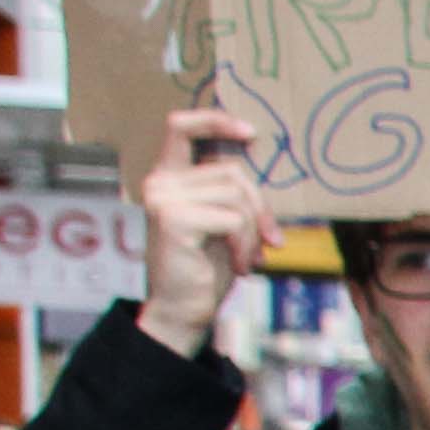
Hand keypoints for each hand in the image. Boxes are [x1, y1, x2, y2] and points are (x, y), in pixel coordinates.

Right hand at [137, 109, 273, 353]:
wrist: (183, 308)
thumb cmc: (208, 264)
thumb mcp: (224, 219)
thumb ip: (231, 188)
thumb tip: (255, 147)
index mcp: (169, 176)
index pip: (181, 126)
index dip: (216, 121)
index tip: (251, 133)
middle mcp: (159, 181)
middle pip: (231, 170)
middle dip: (259, 206)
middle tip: (270, 240)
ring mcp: (161, 197)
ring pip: (236, 194)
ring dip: (253, 230)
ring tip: (249, 256)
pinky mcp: (172, 218)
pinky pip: (232, 218)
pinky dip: (245, 243)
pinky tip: (240, 265)